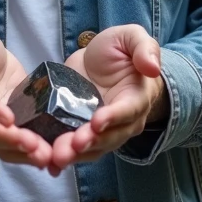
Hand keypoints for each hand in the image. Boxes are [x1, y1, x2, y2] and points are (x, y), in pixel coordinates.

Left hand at [48, 24, 164, 173]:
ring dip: (75, 154)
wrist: (99, 62)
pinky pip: (75, 149)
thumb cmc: (119, 51)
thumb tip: (152, 67)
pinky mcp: (82, 133)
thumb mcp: (130, 38)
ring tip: (57, 156)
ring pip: (92, 148)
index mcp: (137, 97)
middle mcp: (122, 121)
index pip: (128, 110)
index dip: (113, 117)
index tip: (97, 122)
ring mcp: (102, 130)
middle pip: (109, 136)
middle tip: (73, 145)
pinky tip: (48, 164)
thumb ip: (143, 47)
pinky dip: (64, 157)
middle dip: (91, 142)